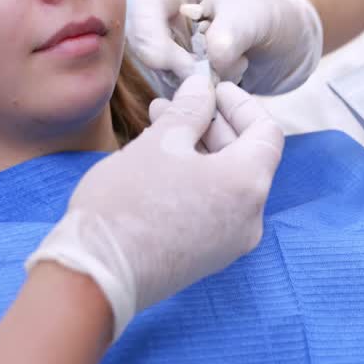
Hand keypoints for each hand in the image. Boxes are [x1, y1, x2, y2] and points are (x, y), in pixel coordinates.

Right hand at [26, 74, 284, 337]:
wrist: (97, 275)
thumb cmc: (128, 204)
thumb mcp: (160, 142)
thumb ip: (189, 110)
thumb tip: (201, 88)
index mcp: (248, 184)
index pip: (266, 131)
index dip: (240, 104)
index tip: (211, 89)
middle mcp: (250, 217)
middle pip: (247, 157)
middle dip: (213, 124)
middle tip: (178, 102)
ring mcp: (230, 242)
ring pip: (226, 182)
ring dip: (199, 149)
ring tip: (160, 124)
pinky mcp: (207, 256)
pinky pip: (214, 207)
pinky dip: (196, 179)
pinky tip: (161, 162)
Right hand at [129, 0, 322, 94]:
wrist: (288, 43)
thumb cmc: (270, 17)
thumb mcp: (254, 18)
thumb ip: (230, 34)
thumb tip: (210, 58)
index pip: (143, 9)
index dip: (154, 41)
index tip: (183, 67)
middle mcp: (162, 12)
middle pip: (143, 45)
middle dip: (173, 68)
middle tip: (210, 79)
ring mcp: (167, 43)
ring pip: (157, 72)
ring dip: (192, 82)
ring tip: (233, 69)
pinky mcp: (177, 71)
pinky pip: (173, 89)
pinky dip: (198, 93)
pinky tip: (228, 80)